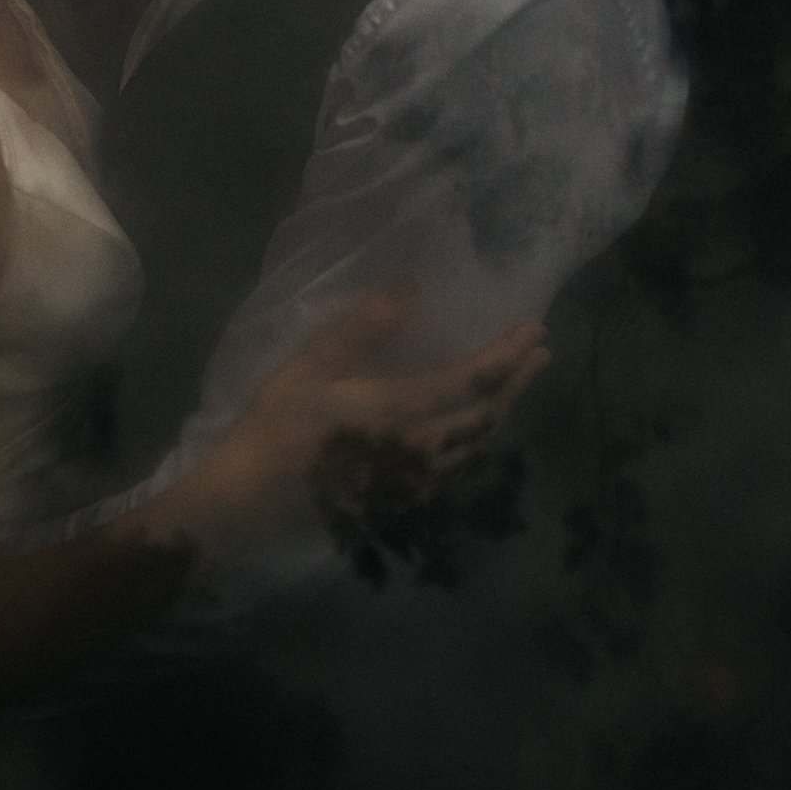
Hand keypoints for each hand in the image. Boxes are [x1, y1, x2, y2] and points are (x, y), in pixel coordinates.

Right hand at [169, 286, 548, 549]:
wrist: (250, 505)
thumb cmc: (277, 428)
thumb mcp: (312, 367)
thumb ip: (365, 325)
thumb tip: (414, 283)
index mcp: (403, 413)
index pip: (475, 380)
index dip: (509, 353)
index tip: (535, 328)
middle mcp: (422, 452)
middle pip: (486, 415)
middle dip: (517, 382)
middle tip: (540, 355)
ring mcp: (415, 484)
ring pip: (476, 446)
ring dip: (501, 413)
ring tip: (513, 389)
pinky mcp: (401, 503)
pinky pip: (456, 468)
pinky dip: (476, 441)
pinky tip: (470, 434)